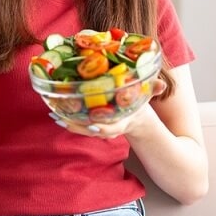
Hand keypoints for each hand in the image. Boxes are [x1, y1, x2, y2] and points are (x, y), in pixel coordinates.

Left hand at [51, 78, 166, 138]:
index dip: (102, 128)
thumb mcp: (147, 97)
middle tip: (61, 117)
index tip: (92, 125)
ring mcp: (100, 128)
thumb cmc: (139, 104)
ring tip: (54, 114)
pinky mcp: (92, 124)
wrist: (136, 119)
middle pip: (91, 131)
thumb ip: (153, 89)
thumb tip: (162, 84)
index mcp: (123, 121)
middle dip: (77, 126)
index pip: (112, 129)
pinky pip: (79, 124)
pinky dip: (68, 119)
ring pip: (82, 129)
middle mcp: (109, 127)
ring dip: (68, 122)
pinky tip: (55, 112)